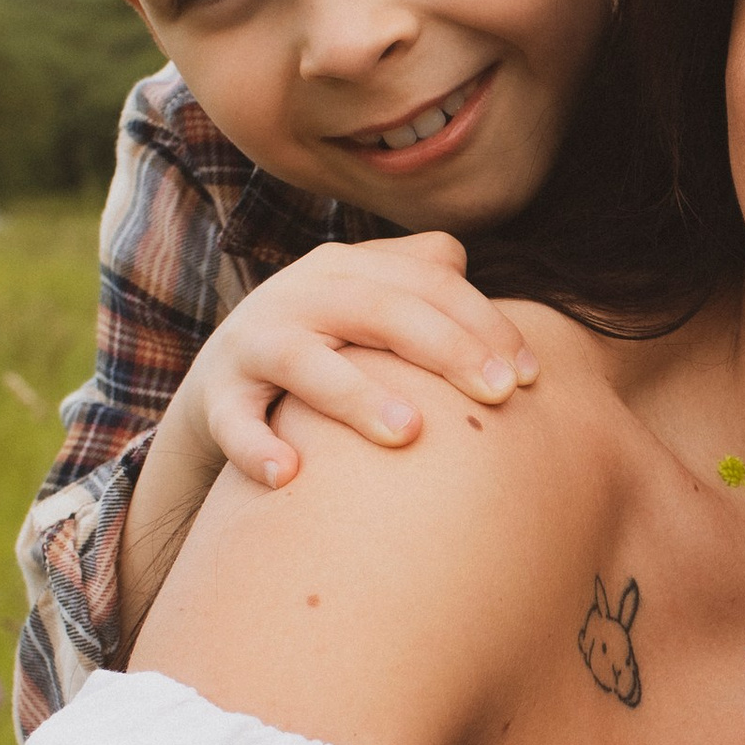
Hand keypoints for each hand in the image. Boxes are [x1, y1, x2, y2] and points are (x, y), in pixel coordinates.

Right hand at [171, 238, 538, 492]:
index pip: (428, 281)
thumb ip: (426, 285)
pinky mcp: (216, 396)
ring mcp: (254, 342)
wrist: (223, 383)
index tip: (529, 377)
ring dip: (356, 395)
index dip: (483, 323)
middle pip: (380, 309)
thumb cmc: (328, 347)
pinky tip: (289, 475)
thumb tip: (492, 295)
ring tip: (408, 434)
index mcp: (348, 268)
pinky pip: (234, 420)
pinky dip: (256, 446)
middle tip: (498, 396)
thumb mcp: (371, 305)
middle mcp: (300, 293)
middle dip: (446, 350)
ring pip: (304, 359)